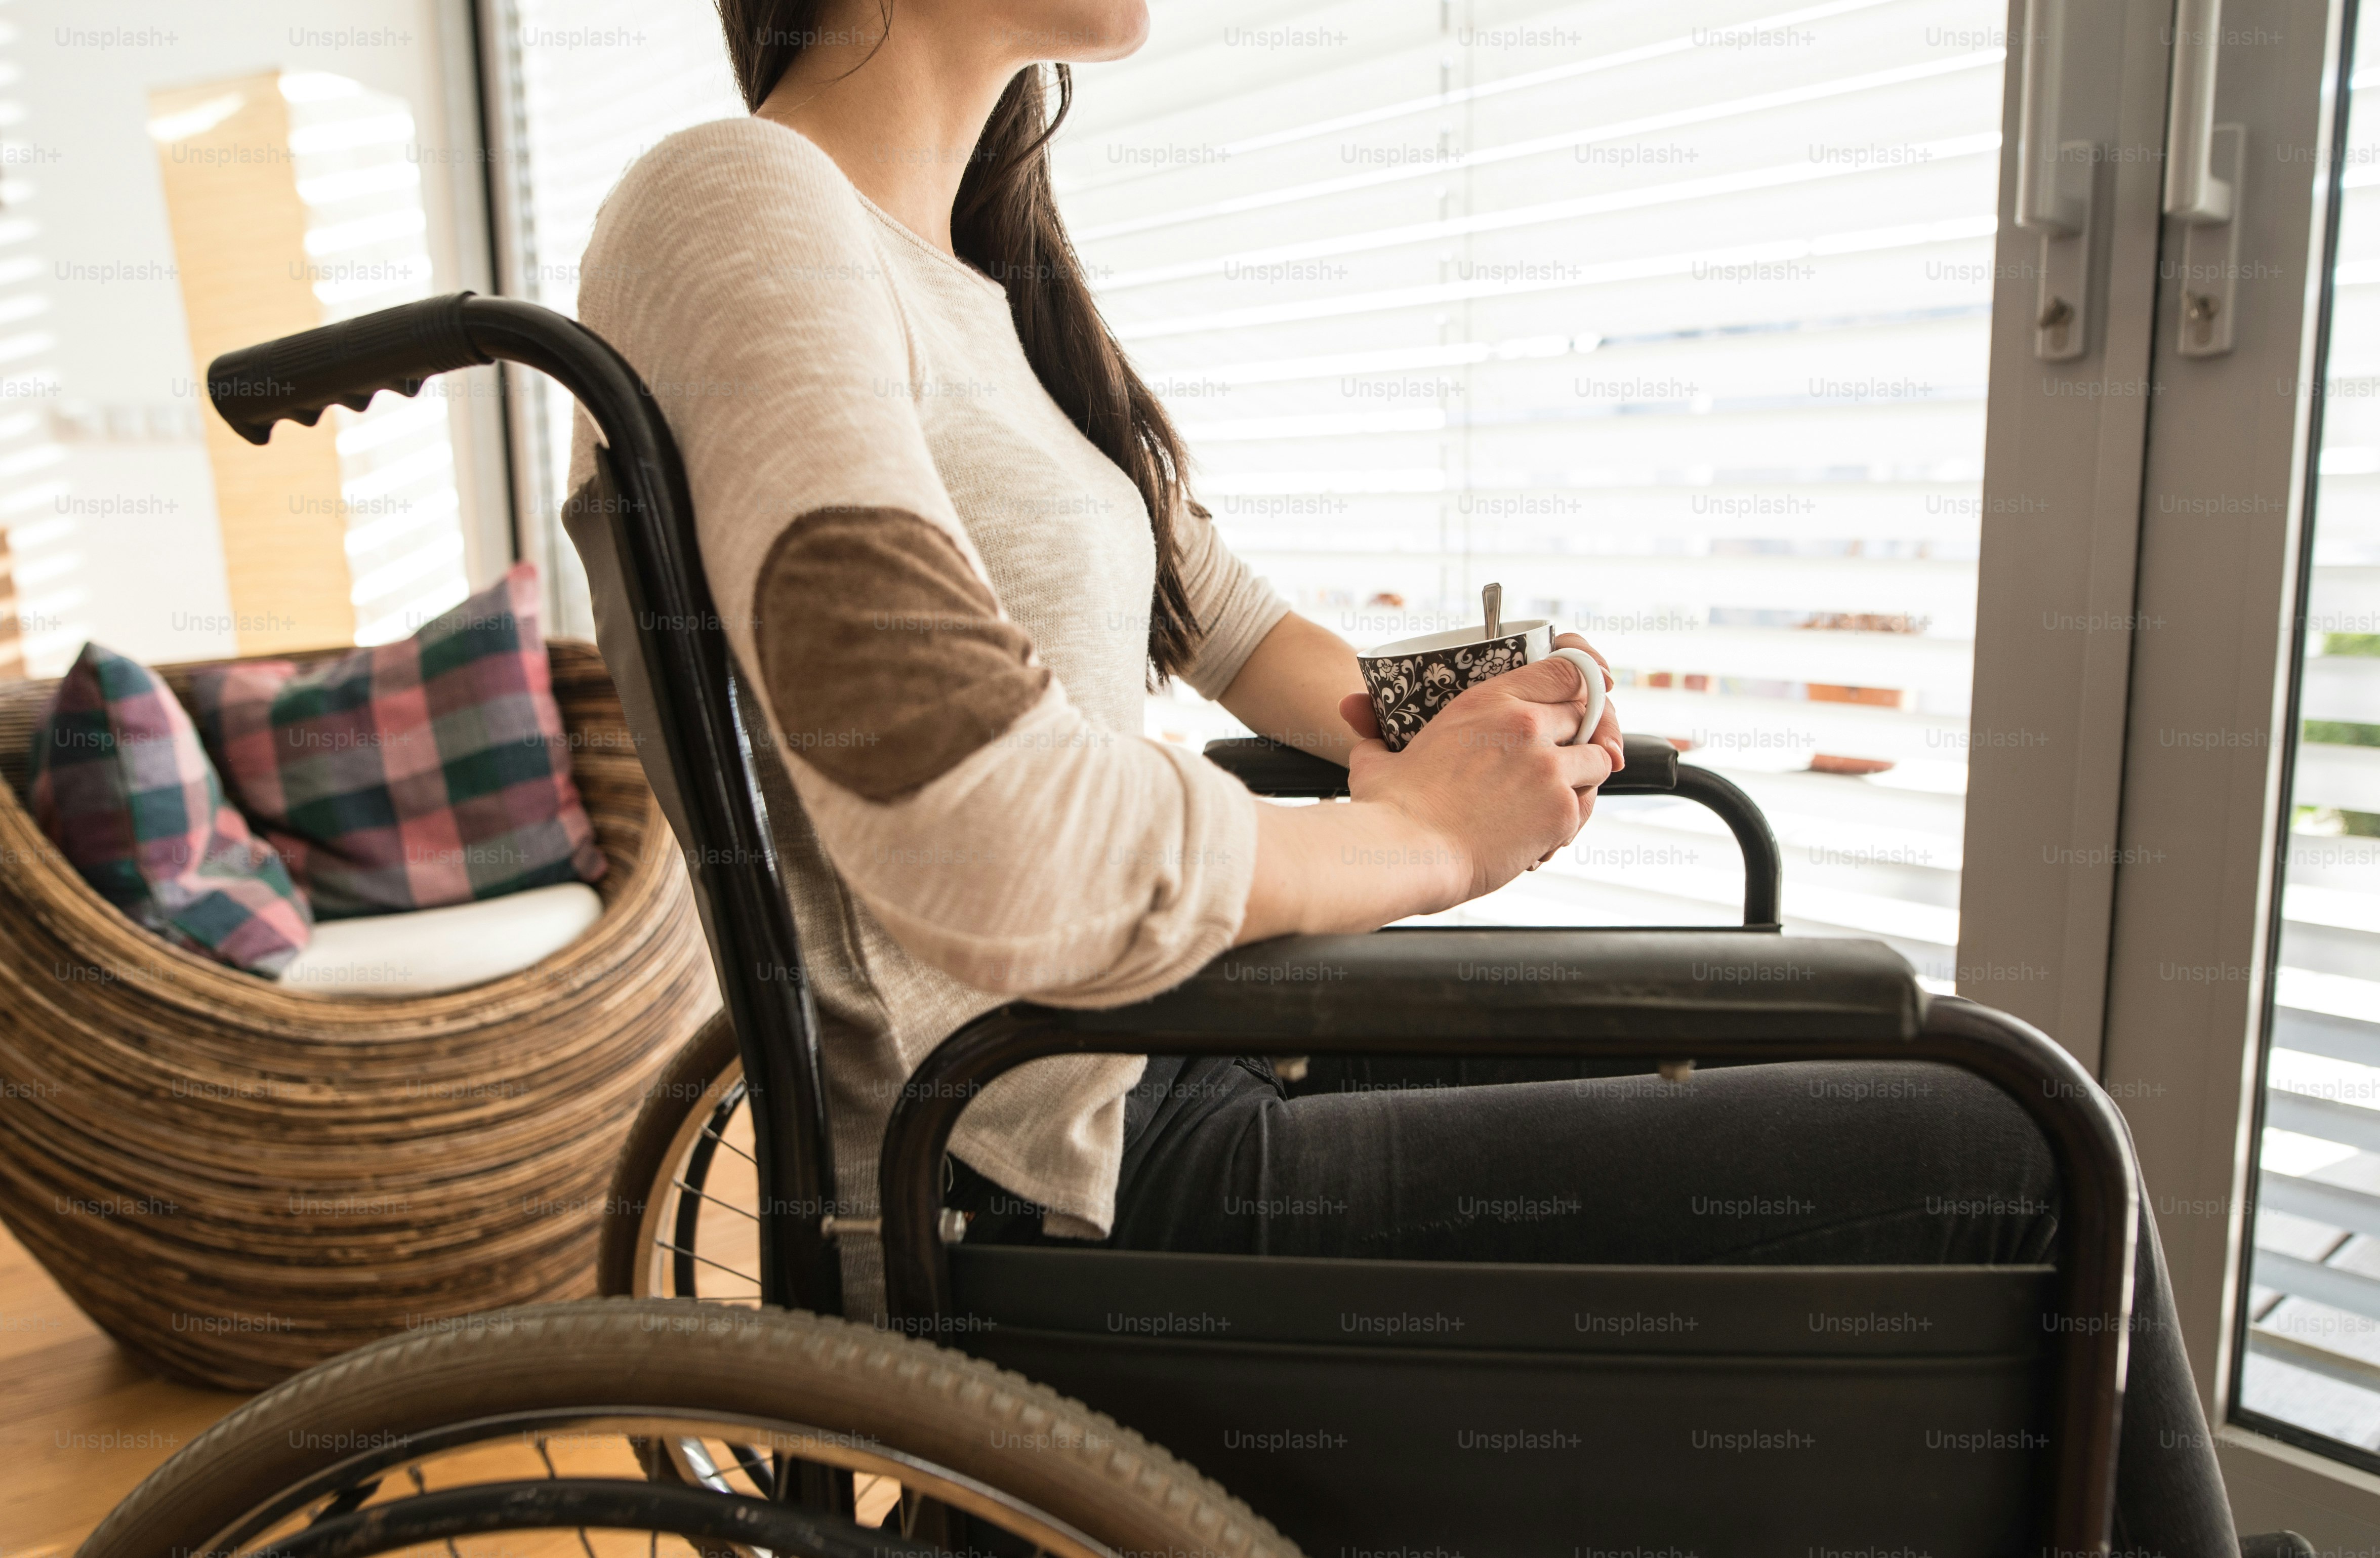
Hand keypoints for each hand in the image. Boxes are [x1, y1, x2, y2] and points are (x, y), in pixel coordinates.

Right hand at [1336, 635, 1620, 903]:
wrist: (1403, 854)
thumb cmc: (1388, 809)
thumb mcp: (1377, 756)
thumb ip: (1376, 733)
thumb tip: (1353, 712)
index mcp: (1488, 702)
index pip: (1565, 671)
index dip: (1578, 684)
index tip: (1575, 702)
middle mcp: (1526, 726)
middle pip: (1586, 713)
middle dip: (1579, 735)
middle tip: (1558, 761)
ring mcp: (1548, 768)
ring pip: (1597, 759)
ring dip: (1581, 778)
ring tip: (1551, 801)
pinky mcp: (1560, 810)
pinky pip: (1586, 808)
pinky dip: (1570, 821)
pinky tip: (1540, 835)